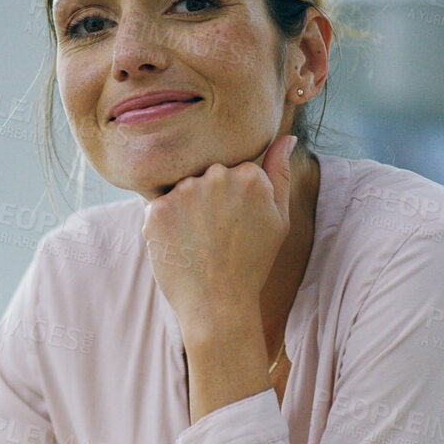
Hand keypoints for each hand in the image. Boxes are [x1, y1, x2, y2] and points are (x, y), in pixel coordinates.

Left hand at [141, 134, 295, 341]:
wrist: (218, 306)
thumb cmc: (252, 264)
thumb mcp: (278, 219)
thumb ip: (280, 173)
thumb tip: (287, 137)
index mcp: (249, 175)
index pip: (232, 172)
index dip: (232, 200)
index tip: (235, 225)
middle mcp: (216, 176)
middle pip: (205, 176)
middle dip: (207, 201)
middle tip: (215, 237)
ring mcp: (184, 192)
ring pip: (180, 191)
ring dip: (185, 211)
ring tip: (198, 244)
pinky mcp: (157, 210)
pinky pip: (158, 207)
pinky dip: (166, 226)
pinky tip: (180, 247)